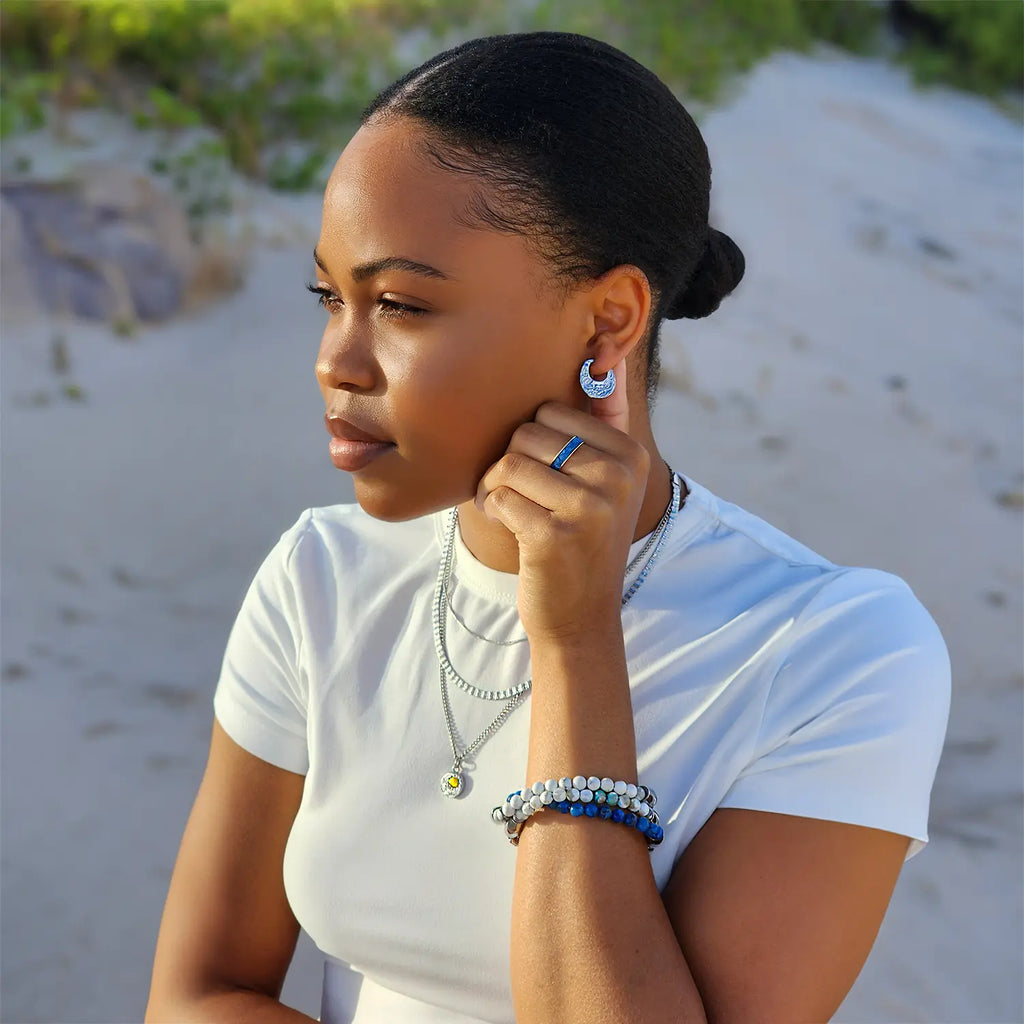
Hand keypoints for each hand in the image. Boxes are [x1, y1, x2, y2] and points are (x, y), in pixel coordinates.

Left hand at [474, 358, 650, 643]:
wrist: (580, 616)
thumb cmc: (582, 538)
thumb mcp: (605, 478)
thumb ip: (605, 415)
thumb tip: (606, 349)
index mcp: (630, 453)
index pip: (552, 410)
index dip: (536, 442)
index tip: (552, 475)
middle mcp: (617, 475)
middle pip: (526, 432)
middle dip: (513, 464)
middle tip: (530, 499)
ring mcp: (589, 506)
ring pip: (507, 462)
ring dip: (496, 488)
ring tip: (517, 512)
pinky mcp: (555, 535)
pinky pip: (496, 496)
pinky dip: (492, 512)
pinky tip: (512, 531)